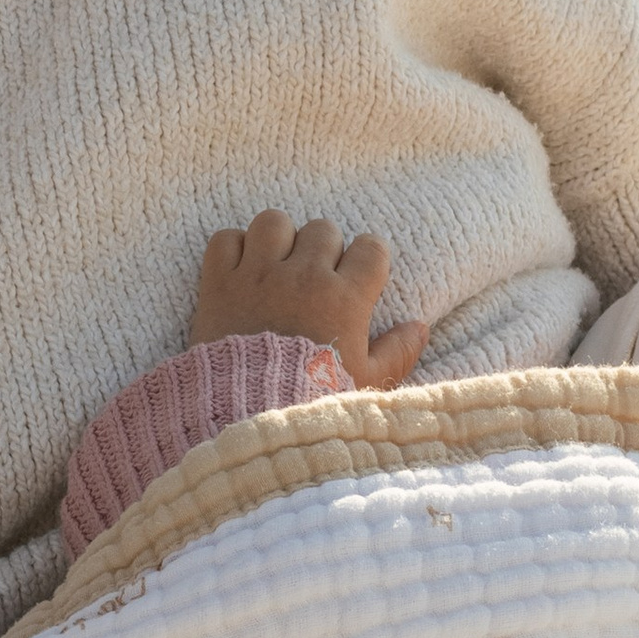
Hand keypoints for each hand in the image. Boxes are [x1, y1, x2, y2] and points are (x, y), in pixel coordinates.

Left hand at [191, 213, 426, 388]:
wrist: (247, 416)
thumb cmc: (313, 402)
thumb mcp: (367, 384)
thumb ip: (398, 352)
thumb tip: (420, 327)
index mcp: (344, 298)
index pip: (370, 247)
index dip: (367, 259)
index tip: (359, 277)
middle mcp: (302, 277)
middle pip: (322, 229)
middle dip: (323, 250)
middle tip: (316, 280)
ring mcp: (257, 275)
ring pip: (274, 222)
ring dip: (278, 239)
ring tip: (278, 265)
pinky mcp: (219, 282)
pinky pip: (225, 239)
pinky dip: (232, 249)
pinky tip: (241, 271)